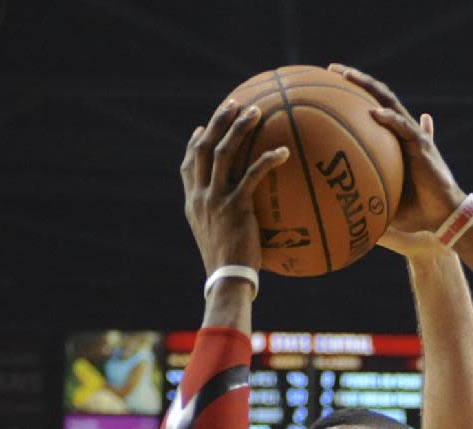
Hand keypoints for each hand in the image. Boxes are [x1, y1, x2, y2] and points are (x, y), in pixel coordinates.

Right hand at [180, 102, 289, 275]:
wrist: (226, 281)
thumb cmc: (229, 269)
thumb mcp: (217, 242)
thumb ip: (224, 223)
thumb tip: (244, 222)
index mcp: (193, 203)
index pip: (188, 165)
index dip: (194, 144)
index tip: (201, 128)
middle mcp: (200, 196)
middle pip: (204, 147)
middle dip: (218, 122)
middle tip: (234, 104)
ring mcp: (215, 199)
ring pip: (223, 153)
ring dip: (239, 128)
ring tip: (257, 111)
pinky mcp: (235, 207)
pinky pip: (252, 176)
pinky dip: (267, 160)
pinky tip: (284, 152)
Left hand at [328, 66, 464, 234]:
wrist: (442, 217)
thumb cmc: (414, 211)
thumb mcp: (384, 199)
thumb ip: (367, 191)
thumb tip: (341, 204)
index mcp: (395, 140)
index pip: (373, 107)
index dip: (355, 94)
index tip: (330, 84)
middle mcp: (403, 132)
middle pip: (379, 96)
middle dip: (356, 80)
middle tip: (333, 69)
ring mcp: (414, 137)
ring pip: (390, 103)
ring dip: (369, 88)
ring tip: (348, 77)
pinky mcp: (423, 146)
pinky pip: (404, 128)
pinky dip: (390, 119)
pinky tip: (374, 113)